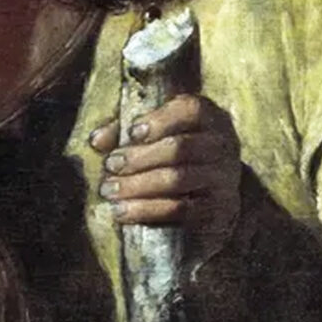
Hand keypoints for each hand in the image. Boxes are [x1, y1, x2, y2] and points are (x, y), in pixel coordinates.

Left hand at [89, 94, 240, 260]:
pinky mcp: (218, 209)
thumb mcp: (158, 134)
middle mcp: (222, 144)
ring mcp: (223, 178)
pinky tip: (124, 212)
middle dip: (139, 157)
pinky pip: (181, 210)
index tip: (132, 132)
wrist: (216, 194)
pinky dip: (148, 210)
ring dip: (138, 185)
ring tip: (109, 190)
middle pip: (180, 147)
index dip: (160, 119)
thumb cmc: (178, 155)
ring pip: (178, 179)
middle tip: (110, 165)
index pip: (191, 109)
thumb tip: (97, 141)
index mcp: (209, 117)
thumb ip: (126, 131)